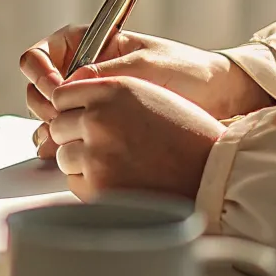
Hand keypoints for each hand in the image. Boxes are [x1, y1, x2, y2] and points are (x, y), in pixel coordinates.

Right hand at [21, 25, 271, 156]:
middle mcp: (79, 70)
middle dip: (44, 104)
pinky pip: (64, 132)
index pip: (40, 55)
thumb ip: (105, 74)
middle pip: (37, 87)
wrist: (216, 96)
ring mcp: (85, 99)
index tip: (59, 90)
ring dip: (49, 127)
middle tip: (63, 118)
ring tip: (63, 138)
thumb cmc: (185, 70)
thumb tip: (68, 85)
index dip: (42, 73)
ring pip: (46, 114)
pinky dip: (59, 142)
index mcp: (87, 44)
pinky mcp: (94, 124)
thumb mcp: (145, 66)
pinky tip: (68, 150)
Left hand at [47, 77, 224, 200]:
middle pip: (58, 126)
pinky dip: (90, 184)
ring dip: (82, 162)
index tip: (81, 120)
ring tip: (116, 164)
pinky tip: (119, 180)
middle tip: (102, 146)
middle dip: (73, 137)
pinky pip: (74, 183)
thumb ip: (107, 95)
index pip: (62, 95)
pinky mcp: (98, 186)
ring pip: (63, 156)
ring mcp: (95, 153)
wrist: (217, 172)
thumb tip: (66, 102)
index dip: (72, 110)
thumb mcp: (149, 95)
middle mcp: (99, 117)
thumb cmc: (190, 135)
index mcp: (113, 89)